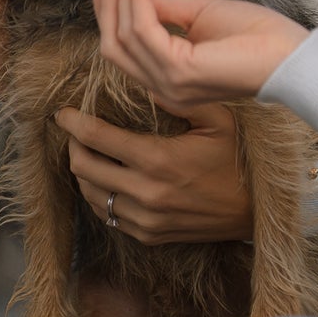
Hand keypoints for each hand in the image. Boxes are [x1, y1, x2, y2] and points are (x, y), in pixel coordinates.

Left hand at [55, 103, 253, 243]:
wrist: (255, 212)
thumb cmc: (237, 160)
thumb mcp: (219, 120)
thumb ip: (180, 97)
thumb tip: (144, 81)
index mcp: (158, 160)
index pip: (96, 138)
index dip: (73, 122)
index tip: (62, 113)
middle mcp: (145, 193)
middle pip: (84, 167)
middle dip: (73, 144)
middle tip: (76, 130)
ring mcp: (145, 219)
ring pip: (90, 194)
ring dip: (83, 171)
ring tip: (88, 153)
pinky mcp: (149, 235)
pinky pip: (107, 215)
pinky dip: (98, 195)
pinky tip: (105, 180)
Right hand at [91, 0, 307, 112]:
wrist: (290, 55)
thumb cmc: (256, 38)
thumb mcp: (199, 15)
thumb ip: (164, 7)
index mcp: (168, 80)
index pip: (123, 48)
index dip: (109, 10)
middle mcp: (162, 88)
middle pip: (113, 44)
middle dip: (109, 1)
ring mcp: (168, 84)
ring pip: (124, 34)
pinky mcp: (178, 71)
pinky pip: (143, 28)